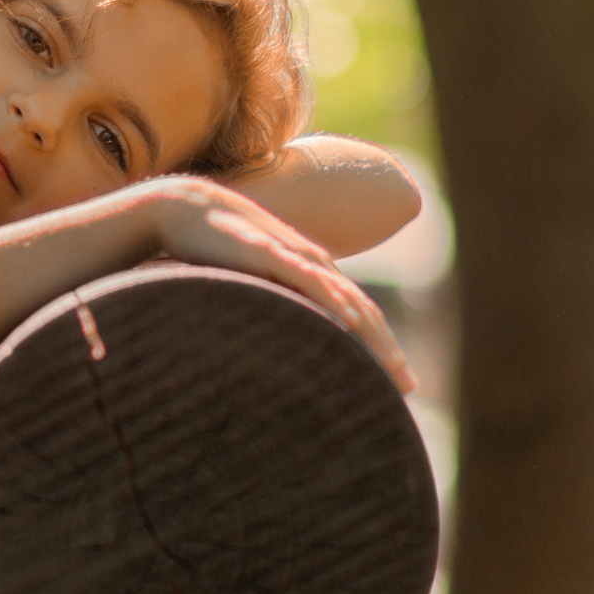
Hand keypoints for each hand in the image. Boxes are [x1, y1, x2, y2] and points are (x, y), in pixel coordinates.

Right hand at [139, 177, 417, 393]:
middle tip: (408, 387)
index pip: (357, 311)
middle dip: (387, 350)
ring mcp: (294, 256)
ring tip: (392, 367)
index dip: (379, 345)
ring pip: (345, 298)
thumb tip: (276, 337)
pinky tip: (350, 321)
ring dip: (373, 335)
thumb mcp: (250, 283)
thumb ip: (271, 303)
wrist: (184, 206)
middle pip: (363, 310)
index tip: (395, 381)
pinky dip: (334, 300)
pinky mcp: (270, 252)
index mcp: (312, 270)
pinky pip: (309, 279)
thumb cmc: (213, 247)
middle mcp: (313, 263)